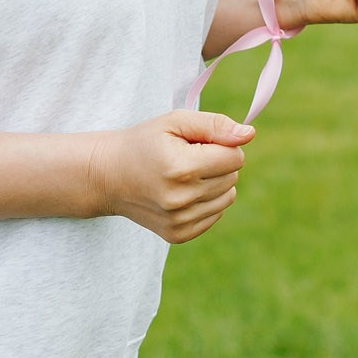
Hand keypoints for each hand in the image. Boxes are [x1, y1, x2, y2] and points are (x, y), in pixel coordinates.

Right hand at [91, 111, 252, 242]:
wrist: (108, 176)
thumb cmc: (145, 143)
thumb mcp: (175, 122)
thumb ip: (215, 125)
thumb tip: (249, 135)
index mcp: (181, 169)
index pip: (235, 157)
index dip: (222, 145)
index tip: (197, 143)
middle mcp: (181, 199)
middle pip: (233, 177)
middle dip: (217, 163)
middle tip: (186, 158)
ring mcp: (179, 221)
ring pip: (228, 197)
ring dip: (214, 183)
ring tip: (184, 176)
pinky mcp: (179, 234)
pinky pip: (216, 214)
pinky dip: (205, 201)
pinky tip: (181, 192)